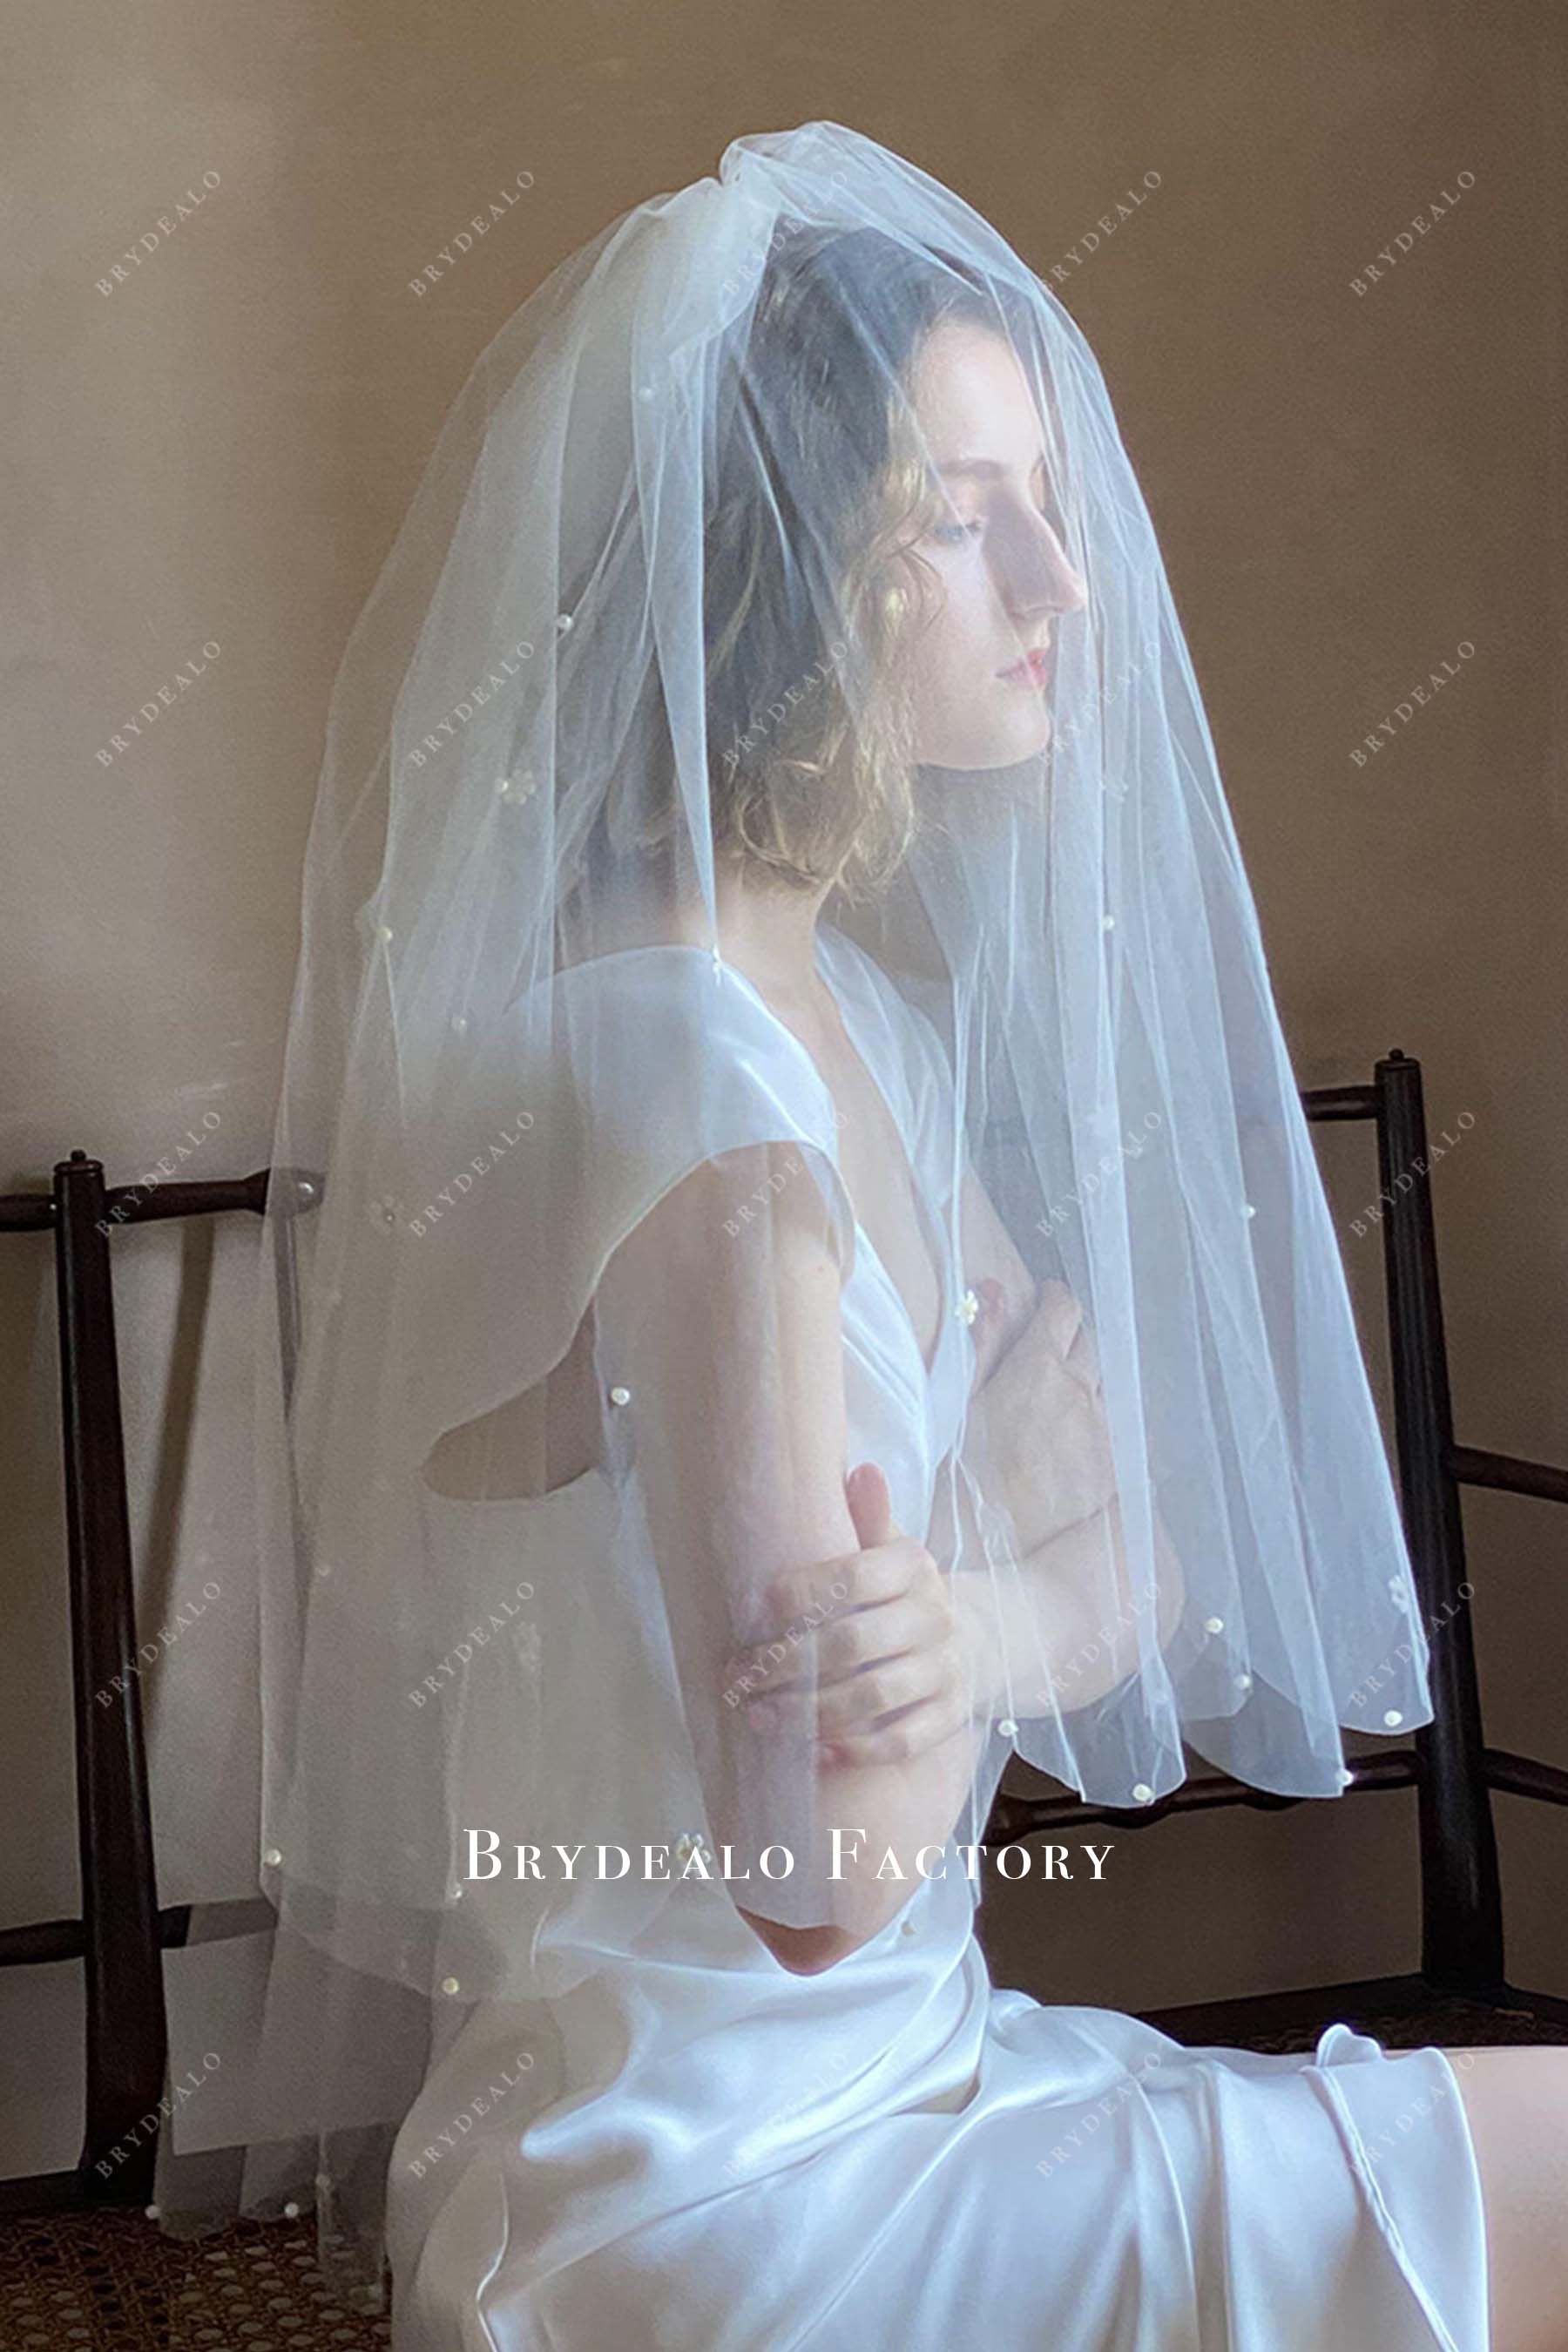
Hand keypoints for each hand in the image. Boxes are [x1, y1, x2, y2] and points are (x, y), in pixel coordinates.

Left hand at [724, 1464, 984, 1768]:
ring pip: (871, 1698)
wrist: (977, 1637)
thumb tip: (860, 1469)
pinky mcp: (949, 1716)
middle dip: (787, 1663)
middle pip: (852, 1645)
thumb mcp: (891, 1548)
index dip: (803, 1591)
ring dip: (808, 1712)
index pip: (855, 1576)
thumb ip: (868, 1516)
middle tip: (738, 1675)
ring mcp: (945, 1670)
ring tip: (760, 1717)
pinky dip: (854, 1750)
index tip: (757, 1607)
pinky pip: (900, 1741)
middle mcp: (934, 1618)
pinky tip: (811, 1753)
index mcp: (914, 1568)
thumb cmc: (904, 1592)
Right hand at [965, 1278, 1117, 1557]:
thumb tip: (992, 1291)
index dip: (1055, 1298)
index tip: (1048, 1298)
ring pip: (1106, 1383)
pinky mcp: (1116, 1465)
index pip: (1063, 1310)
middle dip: (1073, 1334)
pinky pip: (1115, 1427)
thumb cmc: (968, 1472)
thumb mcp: (962, 1399)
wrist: (1000, 1542)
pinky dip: (1098, 1422)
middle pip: (1090, 1341)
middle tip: (1053, 1343)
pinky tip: (1077, 1440)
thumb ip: (983, 1341)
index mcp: (1039, 1367)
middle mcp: (1081, 1390)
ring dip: (1087, 1379)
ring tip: (1063, 1395)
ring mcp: (1103, 1428)